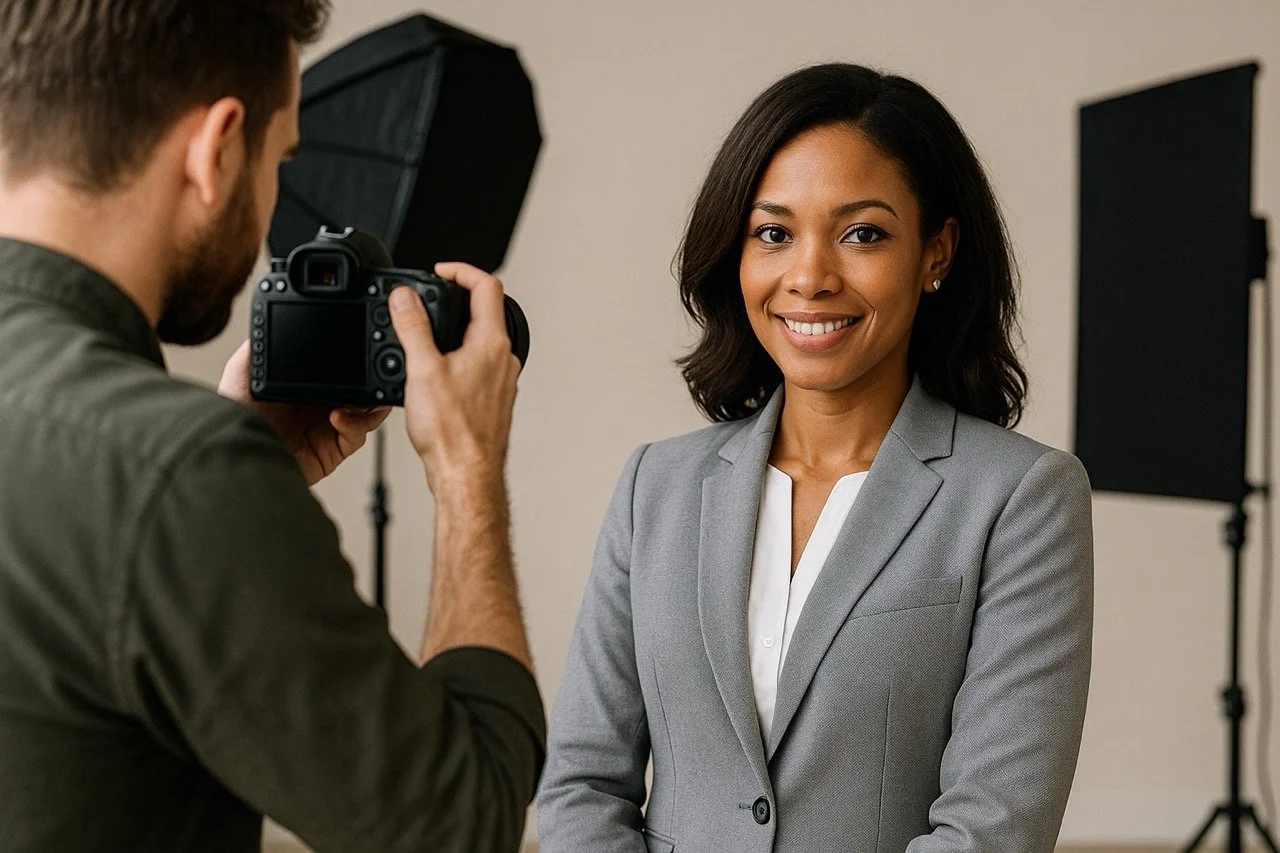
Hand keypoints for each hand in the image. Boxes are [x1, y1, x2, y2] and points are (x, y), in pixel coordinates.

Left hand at [218, 341, 390, 484]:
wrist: (236, 453)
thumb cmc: (233, 419)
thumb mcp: (241, 372)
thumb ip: (257, 347)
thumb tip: (266, 321)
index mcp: (303, 386)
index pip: (338, 370)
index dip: (352, 360)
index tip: (360, 347)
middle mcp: (318, 407)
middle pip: (359, 390)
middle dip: (370, 380)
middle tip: (373, 371)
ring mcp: (328, 429)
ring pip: (367, 412)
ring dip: (370, 403)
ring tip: (361, 396)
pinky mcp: (333, 451)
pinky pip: (357, 435)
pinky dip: (356, 424)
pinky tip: (339, 416)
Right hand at [389, 262, 520, 495]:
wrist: (466, 475)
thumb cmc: (452, 433)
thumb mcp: (422, 370)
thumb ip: (412, 328)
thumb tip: (405, 298)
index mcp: (492, 344)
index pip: (487, 287)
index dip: (462, 270)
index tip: (440, 271)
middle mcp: (504, 360)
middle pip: (487, 311)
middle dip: (456, 299)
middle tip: (430, 299)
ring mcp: (502, 381)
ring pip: (483, 340)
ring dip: (457, 330)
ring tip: (428, 335)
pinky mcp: (494, 400)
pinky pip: (479, 366)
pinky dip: (459, 357)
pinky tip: (437, 373)